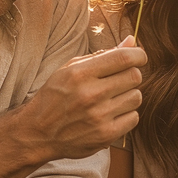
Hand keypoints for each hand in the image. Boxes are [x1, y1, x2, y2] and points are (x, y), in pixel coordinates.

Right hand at [17, 39, 147, 160]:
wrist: (38, 133)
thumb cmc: (55, 97)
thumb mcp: (70, 69)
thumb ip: (102, 55)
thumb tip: (132, 42)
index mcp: (80, 73)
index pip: (124, 58)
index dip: (138, 55)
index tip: (139, 57)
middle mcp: (91, 94)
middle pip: (134, 76)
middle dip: (131, 75)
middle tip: (119, 80)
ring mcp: (99, 117)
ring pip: (136, 97)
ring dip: (129, 95)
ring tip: (112, 98)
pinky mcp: (105, 135)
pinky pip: (134, 118)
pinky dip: (126, 115)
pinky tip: (111, 114)